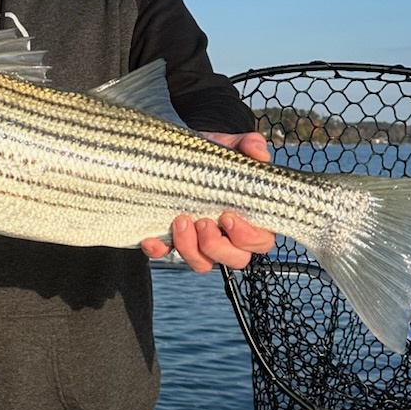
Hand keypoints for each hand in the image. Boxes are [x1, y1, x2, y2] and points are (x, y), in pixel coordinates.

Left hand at [140, 131, 274, 272]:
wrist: (188, 154)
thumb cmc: (216, 157)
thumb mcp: (232, 146)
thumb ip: (249, 146)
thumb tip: (259, 153)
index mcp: (250, 219)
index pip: (259, 241)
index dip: (246, 236)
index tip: (228, 216)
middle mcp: (229, 237)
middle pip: (234, 259)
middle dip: (216, 245)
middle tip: (202, 221)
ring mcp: (202, 242)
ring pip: (203, 263)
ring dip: (190, 248)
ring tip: (179, 220)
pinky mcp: (176, 240)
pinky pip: (167, 255)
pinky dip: (159, 251)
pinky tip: (151, 239)